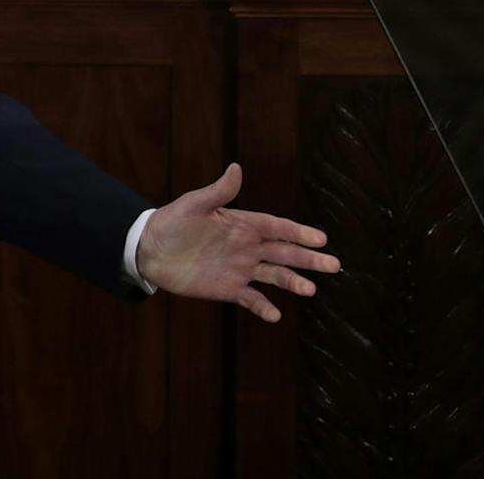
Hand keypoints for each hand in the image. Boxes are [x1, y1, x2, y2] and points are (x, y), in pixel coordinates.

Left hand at [135, 162, 339, 321]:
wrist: (149, 250)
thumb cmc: (171, 222)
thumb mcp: (193, 205)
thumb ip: (218, 192)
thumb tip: (236, 168)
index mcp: (241, 224)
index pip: (277, 228)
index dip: (298, 232)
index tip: (321, 239)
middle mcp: (246, 247)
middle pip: (284, 252)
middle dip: (308, 258)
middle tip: (334, 265)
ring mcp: (240, 268)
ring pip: (274, 275)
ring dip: (293, 282)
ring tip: (310, 290)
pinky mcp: (228, 288)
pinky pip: (251, 299)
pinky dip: (263, 307)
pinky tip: (275, 315)